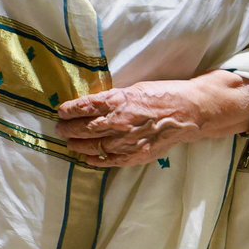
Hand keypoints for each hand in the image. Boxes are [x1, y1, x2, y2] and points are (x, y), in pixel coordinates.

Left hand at [57, 80, 213, 166]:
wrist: (188, 112)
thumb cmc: (164, 94)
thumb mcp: (136, 88)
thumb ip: (116, 98)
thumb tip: (97, 105)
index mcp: (118, 101)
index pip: (85, 107)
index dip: (69, 110)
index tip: (61, 111)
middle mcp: (118, 122)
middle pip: (84, 128)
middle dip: (68, 129)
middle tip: (60, 129)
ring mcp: (125, 141)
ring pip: (93, 146)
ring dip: (78, 145)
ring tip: (70, 143)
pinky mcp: (134, 155)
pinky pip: (109, 160)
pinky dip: (95, 160)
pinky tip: (87, 159)